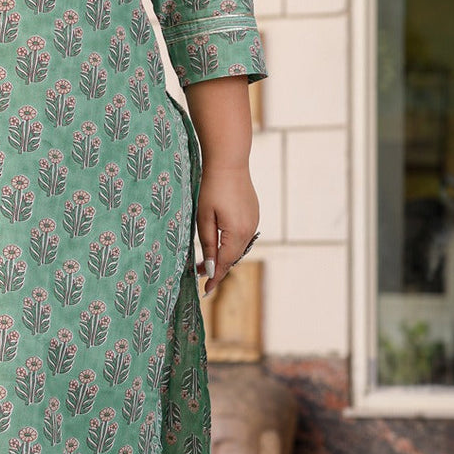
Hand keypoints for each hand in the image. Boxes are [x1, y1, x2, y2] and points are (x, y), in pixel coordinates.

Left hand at [196, 165, 259, 294]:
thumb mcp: (204, 217)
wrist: (229, 162)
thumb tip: (211, 268)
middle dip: (217, 267)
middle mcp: (249, 230)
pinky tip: (220, 243)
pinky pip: (242, 236)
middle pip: (233, 257)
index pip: (225, 263)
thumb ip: (208, 243)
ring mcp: (254, 222)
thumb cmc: (212, 188)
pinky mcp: (253, 214)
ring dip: (224, 255)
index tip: (206, 291)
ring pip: (238, 247)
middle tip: (199, 274)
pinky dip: (231, 243)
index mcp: (236, 233)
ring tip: (206, 261)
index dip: (215, 277)